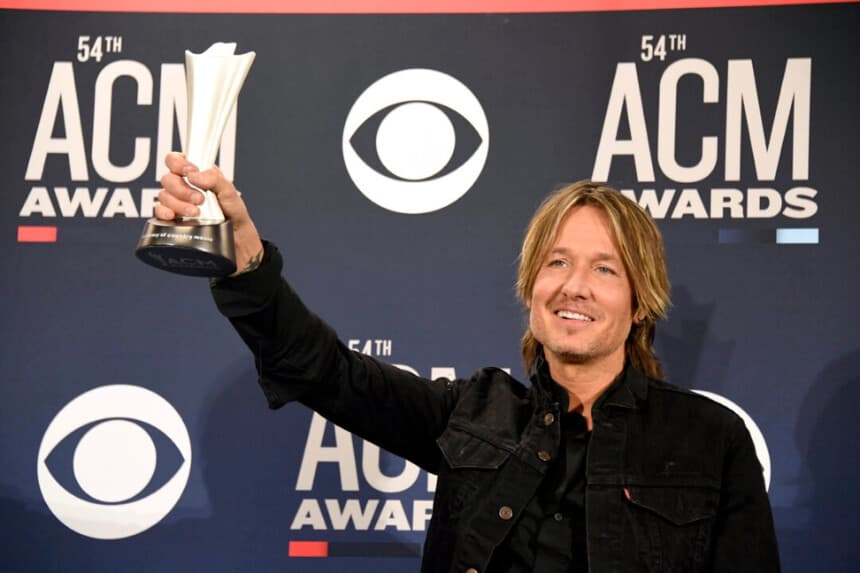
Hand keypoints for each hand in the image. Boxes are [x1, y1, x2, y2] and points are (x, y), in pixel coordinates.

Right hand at [156, 152, 263, 274]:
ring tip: (196, 212)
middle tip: (199, 199)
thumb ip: (215, 179)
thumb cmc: (234, 215)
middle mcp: (185, 187)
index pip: (176, 160)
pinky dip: (165, 213)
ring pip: (163, 195)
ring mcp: (177, 203)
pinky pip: (159, 212)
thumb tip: (194, 175)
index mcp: (197, 175)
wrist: (236, 241)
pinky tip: (175, 218)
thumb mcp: (230, 193)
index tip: (189, 171)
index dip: (178, 162)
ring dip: (178, 203)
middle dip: (182, 189)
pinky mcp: (173, 219)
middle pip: (167, 178)